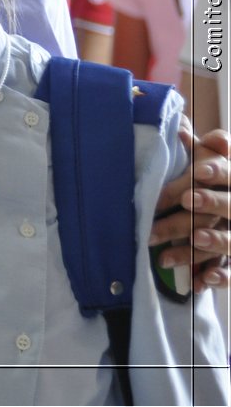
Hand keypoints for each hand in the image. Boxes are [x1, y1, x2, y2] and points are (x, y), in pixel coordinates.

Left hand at [151, 126, 229, 290]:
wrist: (229, 214)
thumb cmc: (222, 187)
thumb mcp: (216, 167)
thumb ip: (203, 152)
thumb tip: (181, 127)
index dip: (217, 171)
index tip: (197, 170)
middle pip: (230, 206)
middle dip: (209, 203)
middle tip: (184, 200)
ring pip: (230, 240)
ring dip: (211, 241)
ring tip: (191, 238)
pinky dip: (222, 275)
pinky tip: (203, 278)